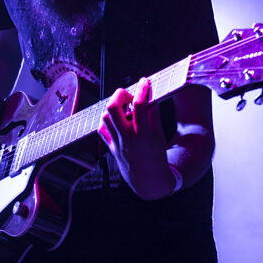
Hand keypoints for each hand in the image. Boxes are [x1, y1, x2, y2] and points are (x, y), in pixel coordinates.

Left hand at [99, 78, 177, 199]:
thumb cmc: (157, 157)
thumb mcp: (160, 135)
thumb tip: (149, 97)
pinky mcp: (111, 148)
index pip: (139, 106)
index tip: (144, 82)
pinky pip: (102, 130)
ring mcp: (116, 143)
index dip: (142, 89)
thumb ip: (154, 115)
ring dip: (113, 107)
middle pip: (113, 108)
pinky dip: (107, 121)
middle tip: (128, 94)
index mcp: (143, 135)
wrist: (148, 181)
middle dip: (119, 95)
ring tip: (124, 107)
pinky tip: (117, 120)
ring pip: (105, 117)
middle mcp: (127, 138)